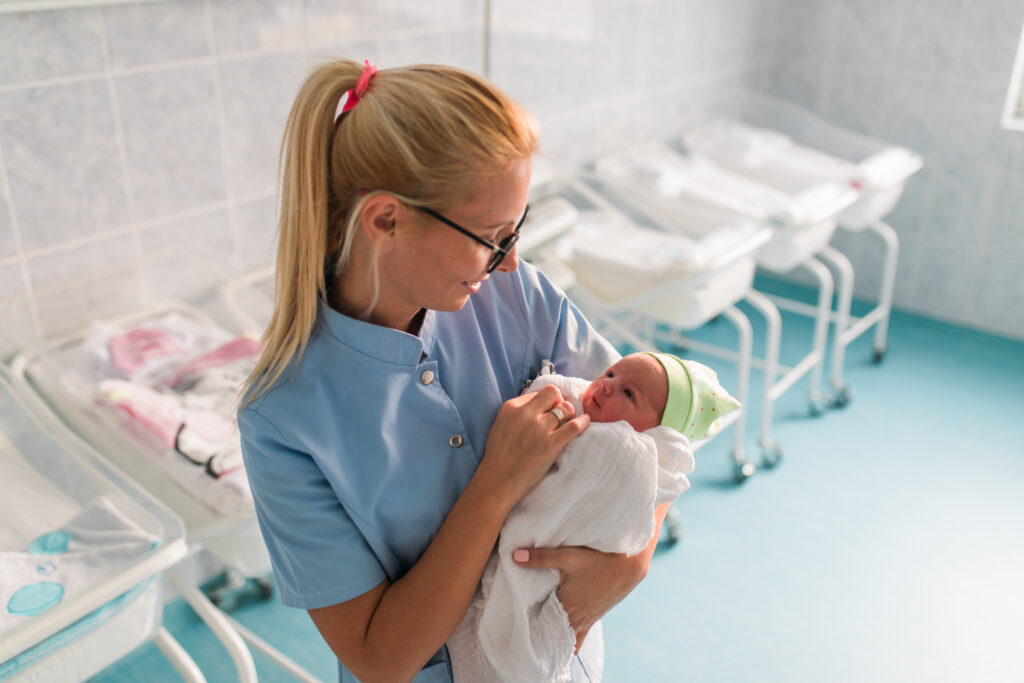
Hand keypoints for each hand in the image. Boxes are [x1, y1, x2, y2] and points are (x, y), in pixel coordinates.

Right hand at [480, 385, 587, 502]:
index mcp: (511, 407)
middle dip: (559, 400)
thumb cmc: (498, 456)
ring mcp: (539, 429)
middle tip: (561, 412)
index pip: (538, 393)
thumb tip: (534, 399)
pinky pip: (574, 426)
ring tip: (570, 420)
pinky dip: (583, 422)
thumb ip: (516, 411)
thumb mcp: (500, 424)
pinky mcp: (551, 444)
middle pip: (553, 393)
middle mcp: (526, 414)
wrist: (498, 481)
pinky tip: (585, 421)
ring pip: (566, 408)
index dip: (546, 401)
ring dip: (570, 413)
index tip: (550, 409)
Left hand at [513, 545, 647, 652]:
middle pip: (554, 636)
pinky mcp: (595, 617)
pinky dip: (570, 636)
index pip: (543, 627)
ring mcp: (588, 620)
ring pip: (568, 638)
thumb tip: (515, 556)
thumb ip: (541, 558)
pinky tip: (564, 630)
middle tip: (526, 632)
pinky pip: (580, 635)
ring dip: (557, 636)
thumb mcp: (568, 556)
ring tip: (543, 634)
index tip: (519, 627)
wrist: (629, 566)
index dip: (531, 628)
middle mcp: (577, 619)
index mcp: (567, 608)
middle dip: (542, 635)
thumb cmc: (598, 560)